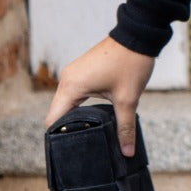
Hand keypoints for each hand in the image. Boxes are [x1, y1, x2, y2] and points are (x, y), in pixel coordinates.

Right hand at [44, 35, 155, 156]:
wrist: (137, 37)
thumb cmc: (130, 64)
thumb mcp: (128, 99)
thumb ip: (125, 127)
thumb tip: (126, 152)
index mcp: (71, 86)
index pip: (53, 119)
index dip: (58, 137)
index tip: (66, 152)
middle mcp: (67, 79)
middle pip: (57, 112)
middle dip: (66, 130)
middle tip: (78, 150)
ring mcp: (73, 74)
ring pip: (65, 103)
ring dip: (73, 119)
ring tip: (84, 139)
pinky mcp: (81, 72)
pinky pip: (73, 94)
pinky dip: (78, 108)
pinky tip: (89, 121)